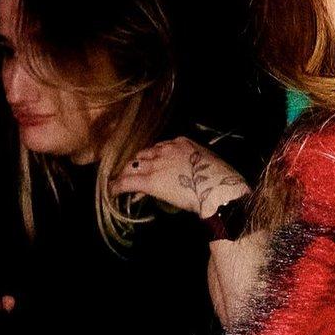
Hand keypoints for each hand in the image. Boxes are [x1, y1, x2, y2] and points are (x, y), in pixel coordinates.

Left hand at [111, 136, 249, 219]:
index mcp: (181, 143)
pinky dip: (117, 186)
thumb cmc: (221, 179)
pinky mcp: (150, 180)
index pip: (158, 148)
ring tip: (120, 182)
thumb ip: (194, 163)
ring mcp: (156, 164)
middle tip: (133, 174)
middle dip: (137, 164)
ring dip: (125, 174)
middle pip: (143, 154)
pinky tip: (112, 191)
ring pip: (132, 165)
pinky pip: (127, 181)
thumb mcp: (208, 163)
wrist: (220, 190)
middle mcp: (166, 149)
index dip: (153, 158)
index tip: (152, 166)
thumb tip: (186, 174)